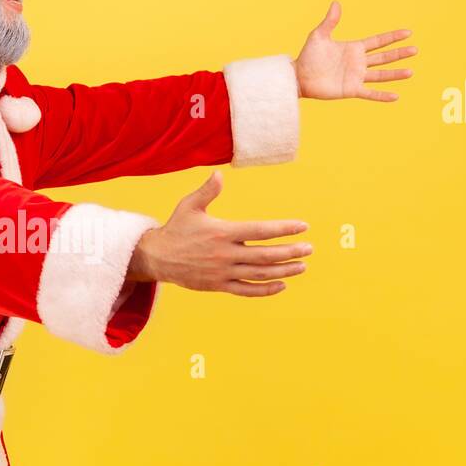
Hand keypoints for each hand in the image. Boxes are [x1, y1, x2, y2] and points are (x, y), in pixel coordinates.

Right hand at [127, 171, 310, 296]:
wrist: (157, 258)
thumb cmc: (176, 229)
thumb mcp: (189, 206)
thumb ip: (207, 191)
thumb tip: (219, 174)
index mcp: (222, 232)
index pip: (260, 230)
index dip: (283, 229)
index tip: (302, 226)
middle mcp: (225, 254)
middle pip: (265, 255)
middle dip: (290, 251)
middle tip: (309, 248)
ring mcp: (223, 272)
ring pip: (260, 274)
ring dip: (284, 271)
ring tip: (302, 266)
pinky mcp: (218, 286)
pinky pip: (247, 290)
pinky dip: (266, 290)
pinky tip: (281, 285)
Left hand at [293, 1, 416, 100]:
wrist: (299, 77)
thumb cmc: (308, 56)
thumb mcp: (319, 36)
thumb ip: (330, 21)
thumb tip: (336, 3)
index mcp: (354, 48)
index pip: (378, 41)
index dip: (392, 37)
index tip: (408, 33)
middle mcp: (358, 63)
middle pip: (384, 57)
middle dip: (399, 54)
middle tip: (415, 50)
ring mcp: (356, 77)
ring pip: (381, 75)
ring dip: (395, 74)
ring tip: (411, 72)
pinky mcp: (351, 90)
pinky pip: (370, 93)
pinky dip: (382, 95)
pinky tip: (396, 96)